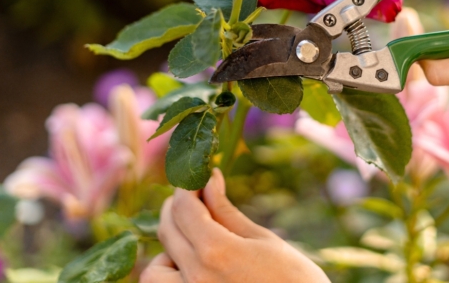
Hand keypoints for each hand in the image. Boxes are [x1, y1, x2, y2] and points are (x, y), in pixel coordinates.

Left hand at [140, 168, 329, 282]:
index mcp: (216, 252)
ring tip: (194, 241)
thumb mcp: (263, 240)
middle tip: (196, 197)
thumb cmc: (294, 280)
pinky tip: (192, 267)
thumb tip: (210, 179)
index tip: (199, 176)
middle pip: (168, 230)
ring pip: (154, 269)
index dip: (188, 186)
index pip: (184, 207)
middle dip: (177, 207)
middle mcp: (195, 277)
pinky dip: (170, 275)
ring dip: (168, 249)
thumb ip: (227, 212)